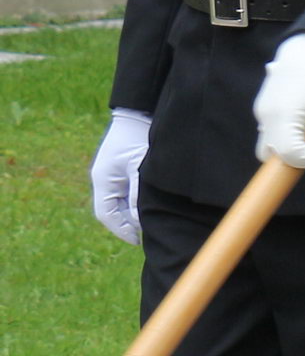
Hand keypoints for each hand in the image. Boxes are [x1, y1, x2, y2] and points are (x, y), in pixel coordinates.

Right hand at [89, 110, 148, 244]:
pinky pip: (122, 193)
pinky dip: (132, 203)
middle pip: (110, 211)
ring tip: (149, 223)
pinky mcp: (119, 170)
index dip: (121, 230)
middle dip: (126, 224)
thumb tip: (138, 219)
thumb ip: (138, 193)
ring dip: (130, 214)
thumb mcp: (140, 167)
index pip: (106, 214)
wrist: (140, 114)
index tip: (136, 241)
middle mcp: (103, 179)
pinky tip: (147, 207)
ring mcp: (110, 175)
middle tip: (146, 234)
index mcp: (103, 180)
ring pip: (117, 203)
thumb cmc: (140, 138)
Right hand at [253, 35, 304, 168]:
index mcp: (281, 118)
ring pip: (272, 144)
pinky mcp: (264, 108)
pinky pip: (274, 131)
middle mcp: (265, 118)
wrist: (303, 50)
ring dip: (292, 143)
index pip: (289, 156)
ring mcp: (261, 113)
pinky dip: (289, 132)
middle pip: (273, 155)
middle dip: (296, 155)